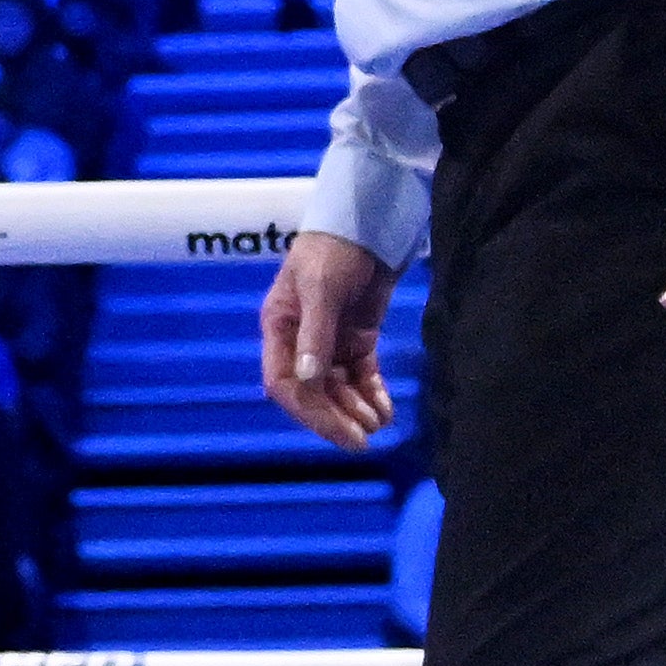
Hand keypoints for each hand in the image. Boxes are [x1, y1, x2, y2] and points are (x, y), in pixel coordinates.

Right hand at [259, 226, 394, 449]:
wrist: (368, 225)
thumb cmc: (333, 250)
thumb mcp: (321, 288)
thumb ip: (315, 334)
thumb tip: (307, 379)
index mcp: (280, 329)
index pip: (284, 383)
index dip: (308, 410)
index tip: (339, 430)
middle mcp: (300, 342)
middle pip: (312, 392)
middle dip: (335, 417)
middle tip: (362, 441)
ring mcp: (330, 342)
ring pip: (338, 388)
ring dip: (355, 409)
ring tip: (379, 424)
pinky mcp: (357, 338)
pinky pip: (360, 375)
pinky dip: (372, 394)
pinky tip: (385, 410)